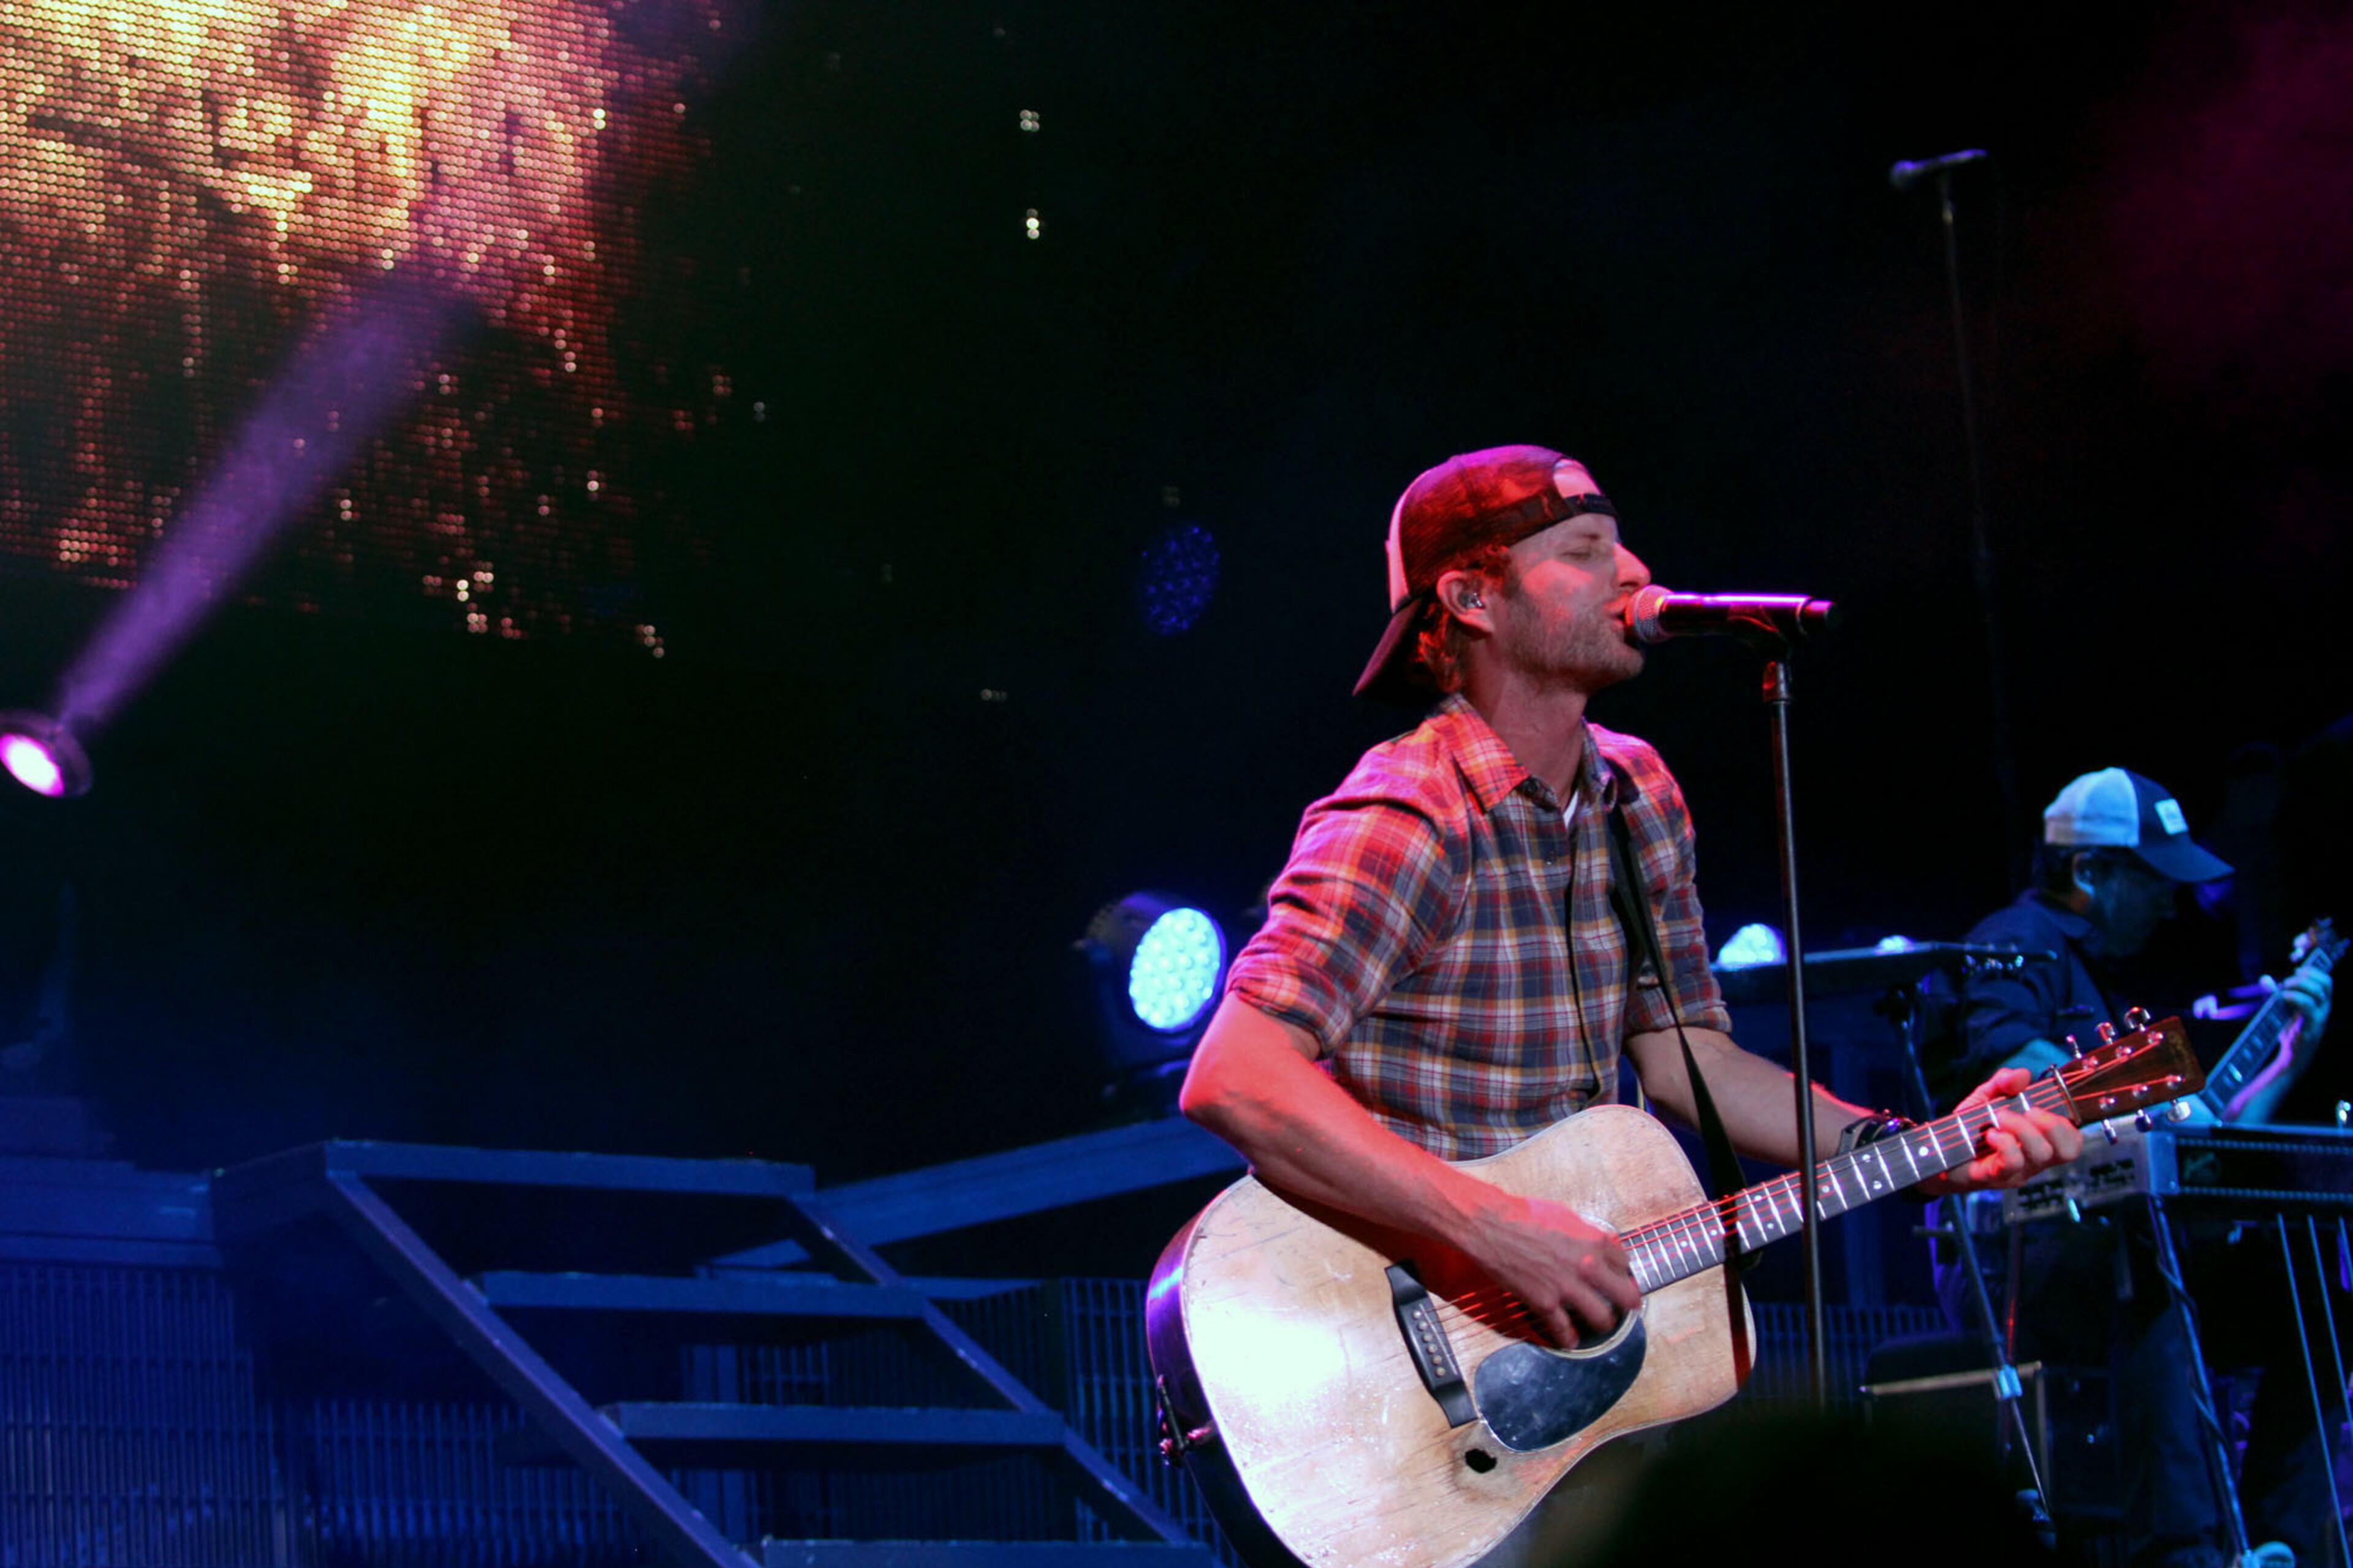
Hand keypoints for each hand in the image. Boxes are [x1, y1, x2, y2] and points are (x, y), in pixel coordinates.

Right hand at [1462, 1193, 1641, 1349]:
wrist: (1492, 1226)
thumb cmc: (1525, 1215)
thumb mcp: (1567, 1217)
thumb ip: (1587, 1235)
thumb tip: (1598, 1247)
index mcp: (1595, 1241)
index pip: (1625, 1265)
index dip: (1622, 1273)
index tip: (1619, 1278)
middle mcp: (1588, 1267)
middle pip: (1625, 1296)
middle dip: (1628, 1302)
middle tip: (1625, 1306)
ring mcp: (1567, 1287)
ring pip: (1601, 1317)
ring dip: (1603, 1322)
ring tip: (1601, 1323)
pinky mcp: (1545, 1303)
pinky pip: (1564, 1330)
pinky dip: (1569, 1338)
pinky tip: (1571, 1340)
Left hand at [1914, 1066, 2082, 1196]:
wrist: (1935, 1152)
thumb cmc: (1969, 1128)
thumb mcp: (1986, 1098)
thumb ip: (2004, 1083)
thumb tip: (2022, 1074)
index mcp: (2039, 1141)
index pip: (2073, 1140)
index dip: (2067, 1122)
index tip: (2041, 1104)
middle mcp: (2034, 1160)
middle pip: (2068, 1150)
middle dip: (2053, 1124)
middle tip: (2029, 1111)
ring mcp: (2018, 1171)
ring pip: (2041, 1154)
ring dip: (2023, 1128)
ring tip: (2000, 1117)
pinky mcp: (1996, 1177)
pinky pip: (2013, 1163)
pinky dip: (2005, 1142)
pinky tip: (1990, 1134)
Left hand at [2264, 958, 2332, 1053]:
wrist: (2293, 1055)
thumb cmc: (2290, 1030)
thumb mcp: (2284, 1009)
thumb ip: (2277, 994)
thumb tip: (2265, 979)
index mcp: (2321, 1003)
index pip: (2326, 980)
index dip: (2313, 970)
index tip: (2297, 968)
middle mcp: (2324, 1008)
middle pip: (2325, 983)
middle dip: (2307, 975)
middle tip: (2289, 980)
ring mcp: (2320, 1017)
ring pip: (2317, 992)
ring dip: (2298, 985)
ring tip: (2284, 988)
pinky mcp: (2311, 1026)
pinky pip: (2307, 1006)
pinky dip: (2294, 997)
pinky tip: (2283, 997)